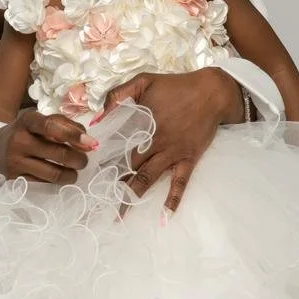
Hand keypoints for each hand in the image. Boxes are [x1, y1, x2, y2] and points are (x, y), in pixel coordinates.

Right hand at [0, 109, 95, 183]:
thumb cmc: (26, 132)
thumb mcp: (41, 121)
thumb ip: (65, 126)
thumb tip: (87, 142)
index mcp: (27, 121)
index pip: (51, 126)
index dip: (73, 135)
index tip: (91, 143)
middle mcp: (19, 140)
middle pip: (57, 153)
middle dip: (78, 159)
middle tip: (83, 161)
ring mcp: (15, 161)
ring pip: (53, 173)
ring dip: (71, 175)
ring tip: (74, 172)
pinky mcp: (14, 178)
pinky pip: (43, 184)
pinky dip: (56, 182)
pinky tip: (59, 178)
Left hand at [102, 66, 244, 211]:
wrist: (212, 92)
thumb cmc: (176, 86)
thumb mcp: (143, 81)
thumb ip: (118, 95)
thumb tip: (98, 117)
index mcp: (139, 123)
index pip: (114, 146)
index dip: (100, 159)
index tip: (86, 174)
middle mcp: (153, 142)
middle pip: (127, 167)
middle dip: (110, 183)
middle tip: (94, 201)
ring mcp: (171, 153)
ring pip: (148, 179)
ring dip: (132, 197)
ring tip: (119, 216)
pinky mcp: (187, 159)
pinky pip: (179, 183)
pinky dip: (172, 201)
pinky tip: (164, 218)